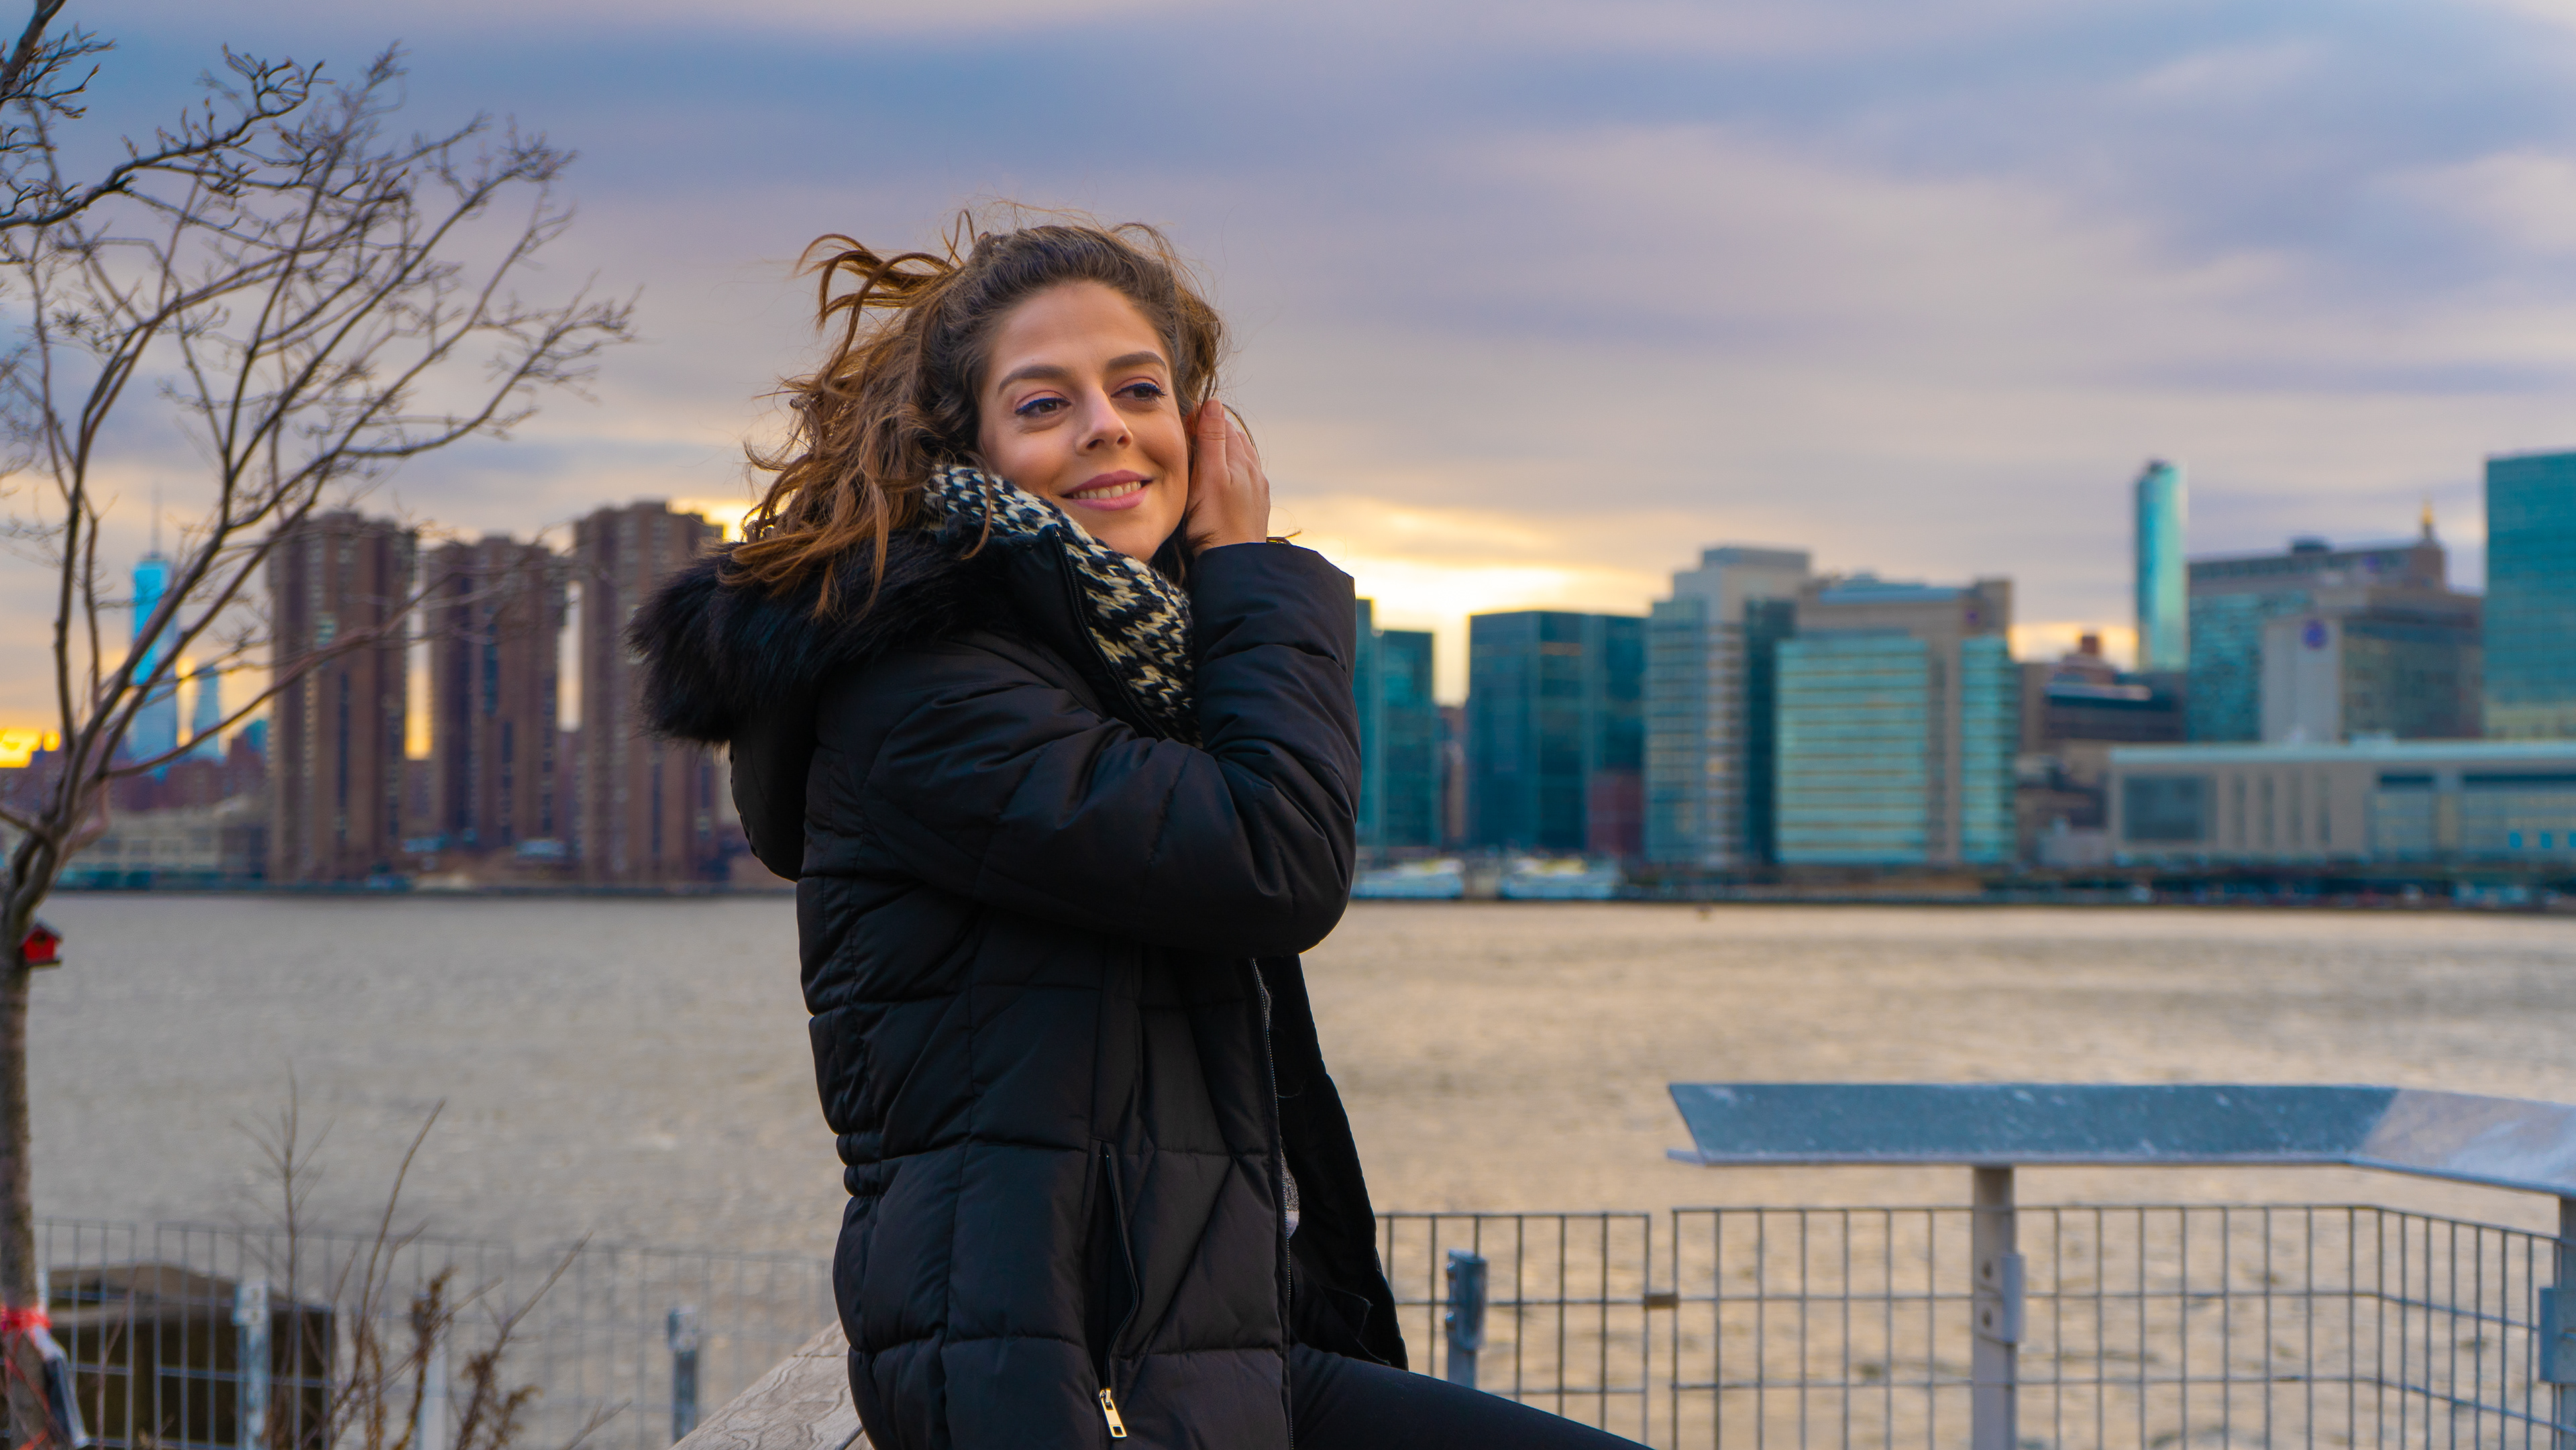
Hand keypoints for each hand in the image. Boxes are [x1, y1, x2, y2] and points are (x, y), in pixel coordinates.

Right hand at [1184, 399, 1270, 550]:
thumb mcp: (1209, 476)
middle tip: (1190, 436)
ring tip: (1204, 457)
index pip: (1223, 427)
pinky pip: (1244, 479)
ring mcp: (1257, 491)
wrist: (1234, 563)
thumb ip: (1211, 440)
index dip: (1203, 420)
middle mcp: (1254, 472)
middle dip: (1214, 434)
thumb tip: (1214, 403)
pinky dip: (1230, 472)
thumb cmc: (1215, 522)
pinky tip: (1220, 483)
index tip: (1184, 421)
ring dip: (1224, 453)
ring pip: (1241, 460)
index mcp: (1242, 461)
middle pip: (1234, 441)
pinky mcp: (1255, 507)